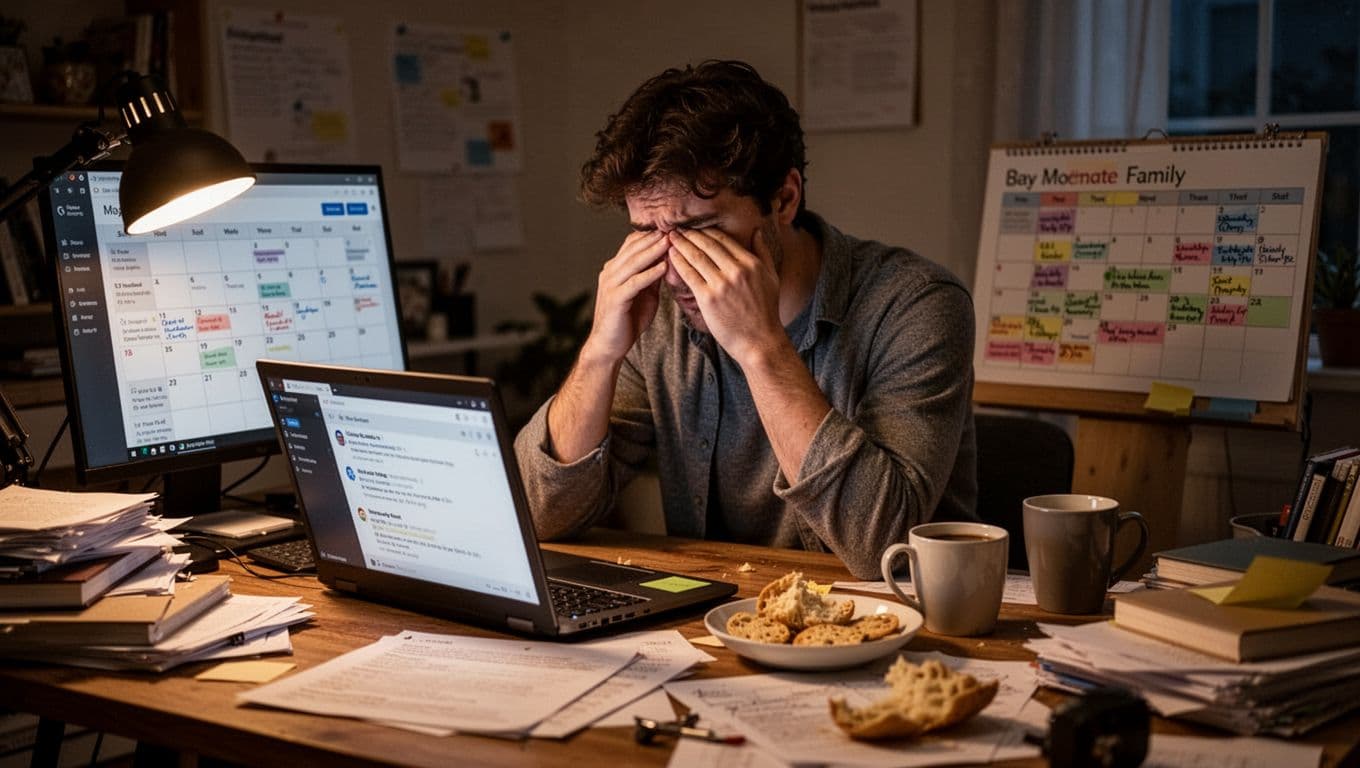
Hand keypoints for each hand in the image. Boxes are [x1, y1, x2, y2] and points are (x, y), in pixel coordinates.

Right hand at [580, 230, 669, 364]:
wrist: (609, 345)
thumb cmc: (627, 320)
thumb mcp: (644, 294)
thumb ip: (652, 277)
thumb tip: (668, 261)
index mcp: (615, 269)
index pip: (632, 244)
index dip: (651, 235)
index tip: (672, 228)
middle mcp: (610, 272)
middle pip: (632, 248)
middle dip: (654, 238)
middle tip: (673, 228)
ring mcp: (610, 284)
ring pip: (633, 262)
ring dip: (653, 251)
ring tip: (670, 242)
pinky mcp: (615, 299)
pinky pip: (635, 282)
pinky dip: (650, 273)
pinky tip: (664, 267)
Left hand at [667, 226, 785, 363]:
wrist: (760, 341)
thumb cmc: (766, 312)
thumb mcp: (771, 277)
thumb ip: (763, 253)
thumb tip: (756, 231)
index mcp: (751, 264)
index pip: (723, 240)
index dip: (705, 232)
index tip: (694, 228)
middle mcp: (736, 270)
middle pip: (708, 245)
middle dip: (690, 235)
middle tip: (676, 228)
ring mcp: (721, 284)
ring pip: (697, 257)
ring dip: (681, 245)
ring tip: (670, 238)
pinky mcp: (708, 299)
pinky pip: (689, 275)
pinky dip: (678, 263)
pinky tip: (671, 256)